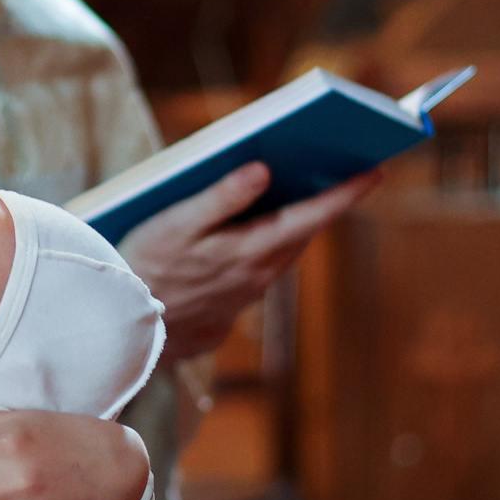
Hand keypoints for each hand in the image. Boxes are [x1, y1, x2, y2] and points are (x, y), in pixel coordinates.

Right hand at [119, 165, 378, 359]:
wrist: (122, 329)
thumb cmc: (143, 266)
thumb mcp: (176, 224)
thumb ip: (221, 197)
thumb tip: (262, 170)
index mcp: (250, 251)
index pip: (311, 218)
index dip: (345, 194)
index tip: (376, 171)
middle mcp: (258, 277)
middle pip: (302, 233)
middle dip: (323, 203)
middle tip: (341, 169)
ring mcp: (246, 294)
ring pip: (283, 252)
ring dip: (296, 224)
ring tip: (302, 192)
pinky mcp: (230, 305)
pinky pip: (261, 267)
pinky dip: (268, 243)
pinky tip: (255, 229)